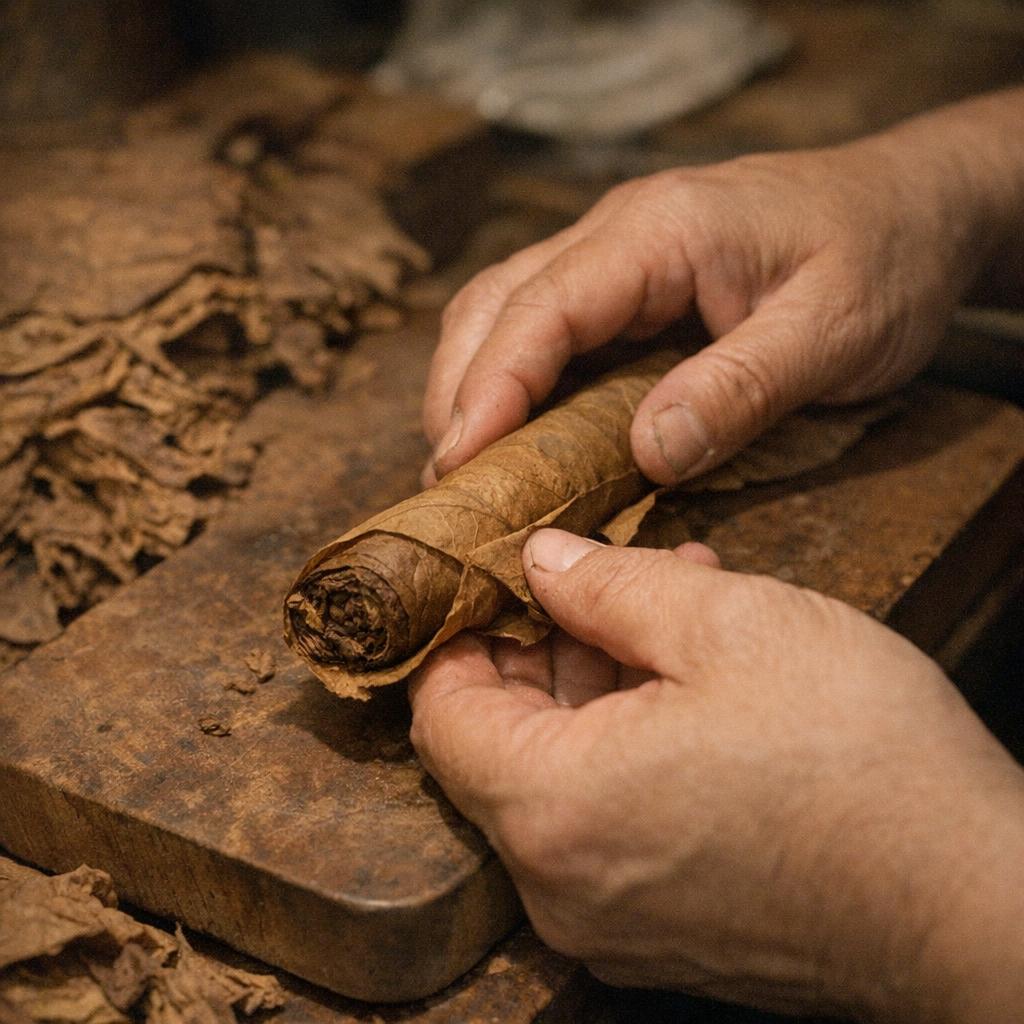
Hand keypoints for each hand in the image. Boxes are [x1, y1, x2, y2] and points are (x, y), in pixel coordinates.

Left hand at [409, 529, 1023, 1021]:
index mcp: (554, 806)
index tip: (499, 582)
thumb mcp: (729, 624)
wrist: (975, 900)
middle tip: (603, 585)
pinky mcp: (659, 933)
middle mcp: (560, 883)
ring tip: (666, 616)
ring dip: (594, 690)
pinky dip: (623, 749)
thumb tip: (541, 559)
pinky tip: (689, 688)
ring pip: (555, 780)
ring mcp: (609, 920)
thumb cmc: (859, 758)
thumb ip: (608, 584)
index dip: (463, 632)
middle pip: (497, 745)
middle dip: (543, 650)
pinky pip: (603, 824)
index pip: (442, 711)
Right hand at [422, 92, 1022, 487]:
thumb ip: (740, 389)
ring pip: (503, 314)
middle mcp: (617, 234)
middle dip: (457, 395)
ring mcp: (615, 258)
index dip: (489, 388)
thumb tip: (648, 453)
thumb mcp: (834, 330)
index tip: (459, 464)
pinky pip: (544, 333)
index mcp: (660, 232)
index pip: (542, 307)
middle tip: (451, 488)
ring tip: (469, 473)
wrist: (912, 208)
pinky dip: (514, 387)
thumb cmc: (884, 258)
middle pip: (493, 305)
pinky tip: (518, 440)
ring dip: (472, 390)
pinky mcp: (626, 289)